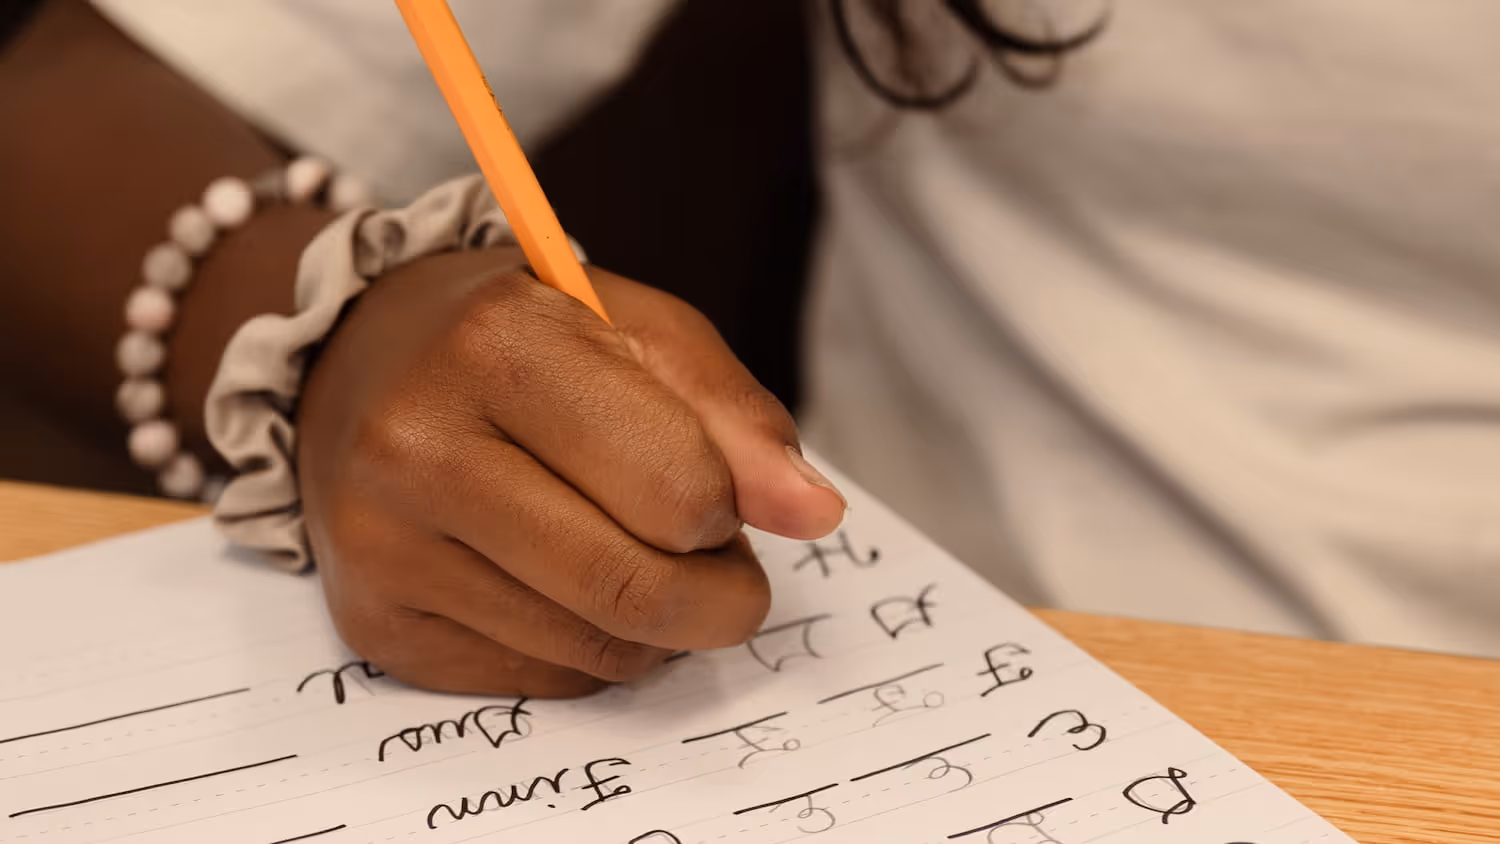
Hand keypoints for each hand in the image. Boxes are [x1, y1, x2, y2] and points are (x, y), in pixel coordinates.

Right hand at [296, 248, 845, 696]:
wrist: (360, 364)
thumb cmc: (522, 340)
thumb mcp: (639, 332)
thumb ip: (735, 418)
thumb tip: (813, 514)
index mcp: (499, 345)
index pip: (676, 488)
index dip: (728, 509)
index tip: (723, 497)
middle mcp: (418, 448)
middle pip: (634, 589)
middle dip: (723, 601)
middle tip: (730, 576)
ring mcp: (384, 547)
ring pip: (594, 651)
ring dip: (659, 629)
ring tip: (641, 561)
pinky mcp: (376, 625)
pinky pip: (541, 681)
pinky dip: (590, 650)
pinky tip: (567, 587)